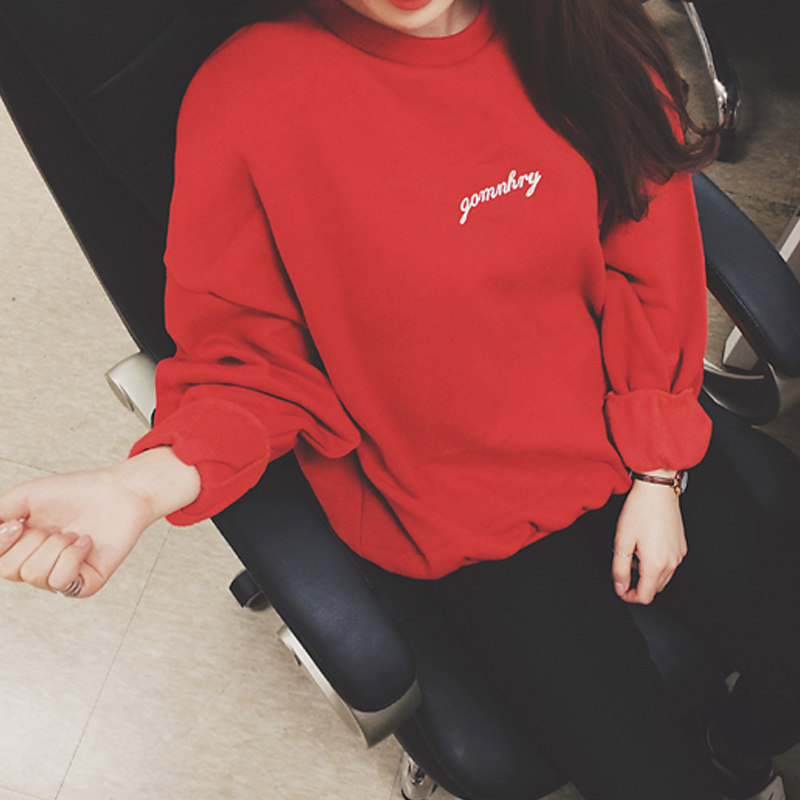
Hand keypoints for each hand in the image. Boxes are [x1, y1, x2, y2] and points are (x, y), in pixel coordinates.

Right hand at [0, 447, 199, 597]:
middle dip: (35, 541)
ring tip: (73, 533)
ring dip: (57, 546)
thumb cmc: (75, 492)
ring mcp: (62, 575)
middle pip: (12, 571)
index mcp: (22, 546)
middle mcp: (39, 564)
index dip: (3, 543)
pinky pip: (63, 582)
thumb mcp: (24, 496)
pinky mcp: (86, 583)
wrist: (118, 491)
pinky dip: (73, 557)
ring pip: (37, 575)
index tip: (20, 523)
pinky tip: (85, 542)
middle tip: (56, 527)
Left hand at [611, 476, 686, 604]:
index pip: (645, 596)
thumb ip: (619, 569)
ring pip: (663, 578)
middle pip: (655, 589)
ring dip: (647, 574)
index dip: (629, 596)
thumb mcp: (622, 540)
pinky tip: (644, 546)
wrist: (657, 490)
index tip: (620, 587)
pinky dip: (656, 564)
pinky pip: (669, 565)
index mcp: (656, 564)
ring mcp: (679, 555)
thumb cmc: (639, 510)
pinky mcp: (682, 547)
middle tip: (623, 567)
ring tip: (633, 553)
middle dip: (637, 585)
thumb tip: (620, 587)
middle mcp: (672, 563)